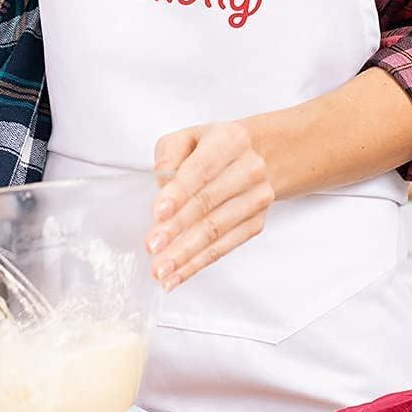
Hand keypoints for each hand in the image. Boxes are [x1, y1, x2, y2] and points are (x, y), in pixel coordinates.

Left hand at [147, 121, 275, 289]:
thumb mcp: (188, 137)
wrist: (258, 156)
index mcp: (230, 140)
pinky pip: (225, 247)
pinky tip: (178, 274)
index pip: (201, 169)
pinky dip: (199, 263)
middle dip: (177, 229)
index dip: (179, 192)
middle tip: (153, 246)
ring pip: (216, 230)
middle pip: (208, 204)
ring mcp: (257, 198)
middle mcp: (249, 169)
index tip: (158, 213)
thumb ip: (169, 153)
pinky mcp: (256, 223)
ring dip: (186, 253)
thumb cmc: (216, 148)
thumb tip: (161, 184)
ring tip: (161, 269)